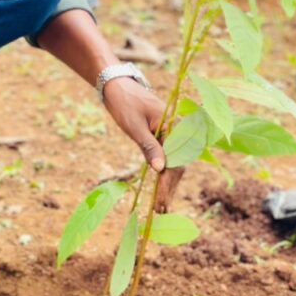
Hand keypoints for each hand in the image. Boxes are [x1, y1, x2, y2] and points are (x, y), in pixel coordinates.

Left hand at [102, 77, 184, 209]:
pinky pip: (167, 157)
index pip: (176, 159)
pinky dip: (163, 173)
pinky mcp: (163, 136)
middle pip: (178, 163)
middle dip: (170, 187)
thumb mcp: (135, 126)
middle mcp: (177, 129)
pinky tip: (161, 188)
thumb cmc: (125, 103)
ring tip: (162, 205)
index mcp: (174, 124)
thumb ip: (149, 147)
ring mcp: (171, 133)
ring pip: (174, 163)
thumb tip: (160, 170)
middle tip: (161, 209)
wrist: (117, 86)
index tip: (161, 200)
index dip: (169, 182)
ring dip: (168, 183)